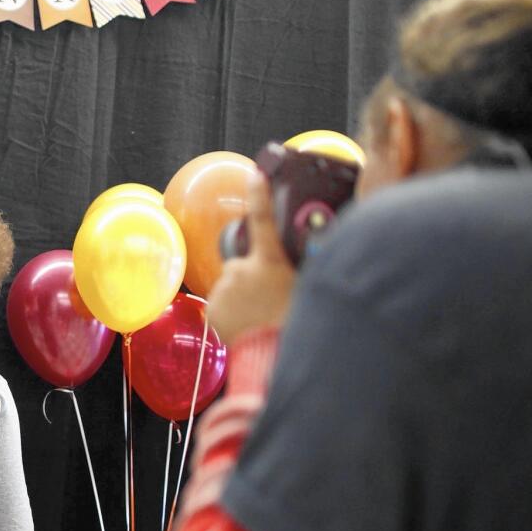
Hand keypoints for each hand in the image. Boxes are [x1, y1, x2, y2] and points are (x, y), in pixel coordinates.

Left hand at [207, 174, 296, 343]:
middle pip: (243, 264)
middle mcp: (242, 270)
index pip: (263, 219)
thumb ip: (304, 269)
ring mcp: (224, 289)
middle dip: (252, 276)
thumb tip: (320, 258)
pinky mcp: (211, 308)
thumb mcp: (307, 289)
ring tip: (258, 317)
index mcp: (269, 262)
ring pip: (231, 286)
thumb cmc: (295, 325)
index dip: (259, 194)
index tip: (256, 174)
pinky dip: (230, 312)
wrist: (270, 356)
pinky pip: (221, 304)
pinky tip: (244, 326)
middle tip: (268, 300)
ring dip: (241, 296)